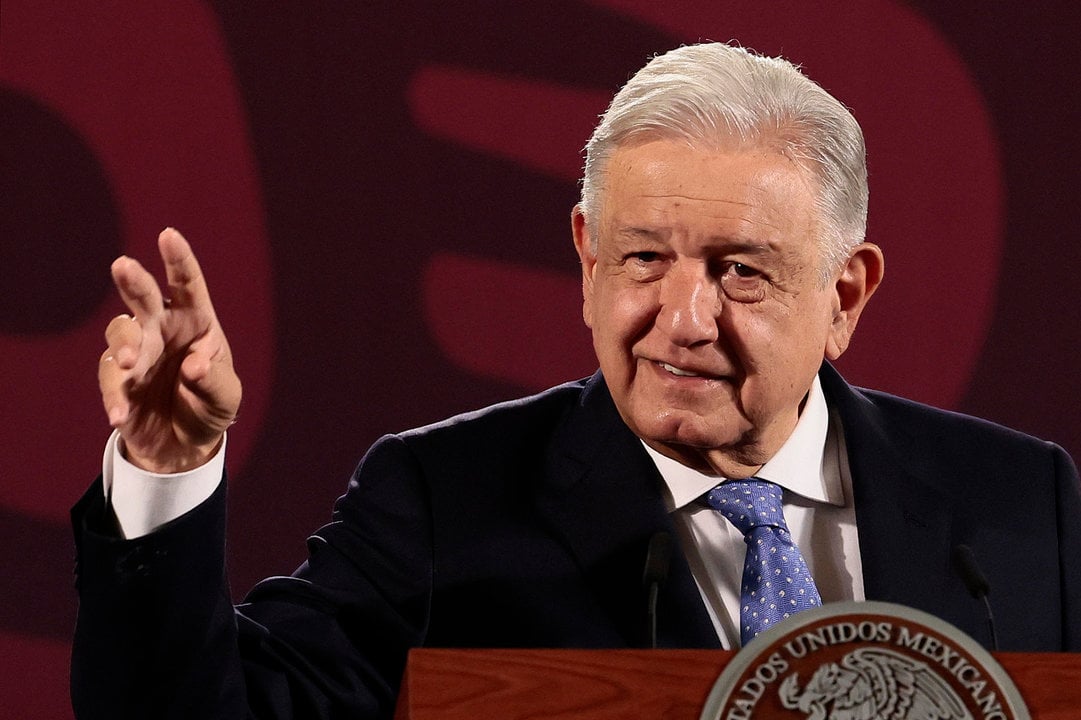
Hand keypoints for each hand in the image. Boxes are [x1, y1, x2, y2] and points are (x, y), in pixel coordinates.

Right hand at [99, 228, 241, 472]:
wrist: (184, 444)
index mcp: (196, 321)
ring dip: (123, 345)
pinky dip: (114, 396)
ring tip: (128, 365)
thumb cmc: (210, 406)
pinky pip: (110, 380)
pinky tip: (119, 414)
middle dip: (134, 281)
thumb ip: (214, 380)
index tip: (169, 235)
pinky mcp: (117, 380)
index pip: (188, 285)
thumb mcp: (225, 397)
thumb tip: (193, 367)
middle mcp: (162, 328)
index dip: (179, 260)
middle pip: (144, 297)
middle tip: (124, 266)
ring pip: (120, 333)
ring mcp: (136, 352)